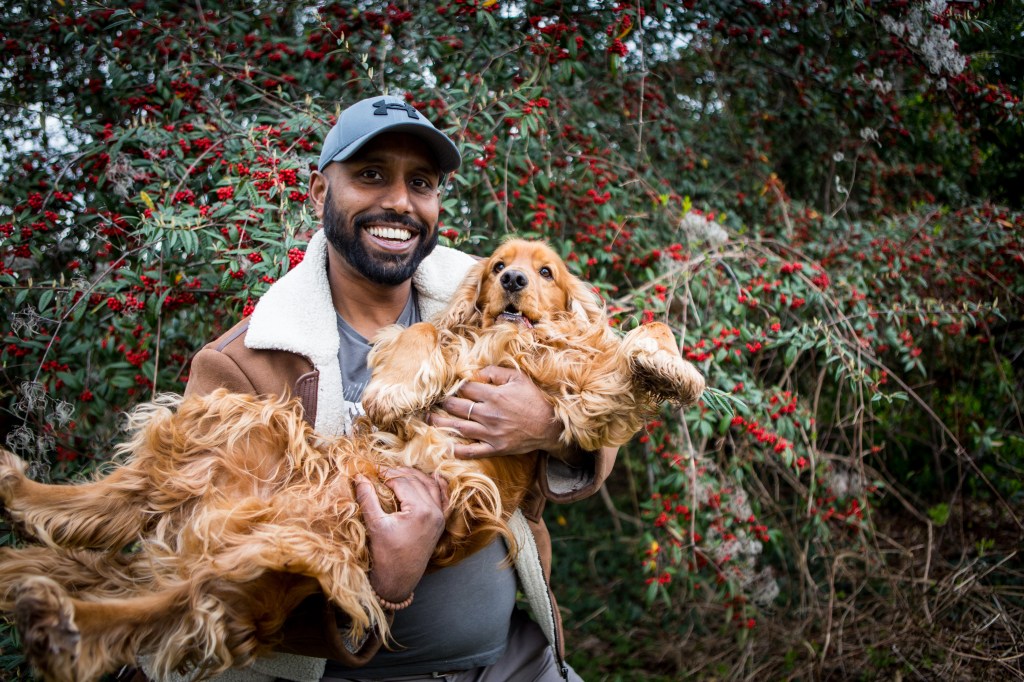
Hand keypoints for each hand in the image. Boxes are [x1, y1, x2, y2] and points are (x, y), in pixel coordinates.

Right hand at [354, 466, 447, 601]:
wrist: (398, 581)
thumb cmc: (385, 555)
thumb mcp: (375, 525)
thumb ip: (367, 498)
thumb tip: (359, 477)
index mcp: (420, 511)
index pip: (402, 481)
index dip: (385, 473)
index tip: (371, 469)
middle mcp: (434, 511)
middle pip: (416, 481)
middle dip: (398, 473)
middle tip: (381, 470)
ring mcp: (440, 517)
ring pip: (430, 485)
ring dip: (415, 476)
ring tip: (397, 472)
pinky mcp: (440, 523)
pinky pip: (442, 497)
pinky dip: (437, 485)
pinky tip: (433, 476)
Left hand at [434, 365, 565, 459]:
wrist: (549, 426)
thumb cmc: (534, 400)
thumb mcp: (518, 378)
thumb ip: (496, 373)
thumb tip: (477, 373)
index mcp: (494, 396)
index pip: (465, 389)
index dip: (454, 386)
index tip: (447, 386)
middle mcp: (489, 414)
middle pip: (457, 407)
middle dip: (442, 403)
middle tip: (432, 401)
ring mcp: (490, 433)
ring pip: (458, 428)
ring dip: (440, 423)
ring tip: (429, 418)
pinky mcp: (494, 448)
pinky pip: (472, 451)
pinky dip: (457, 450)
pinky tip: (446, 447)